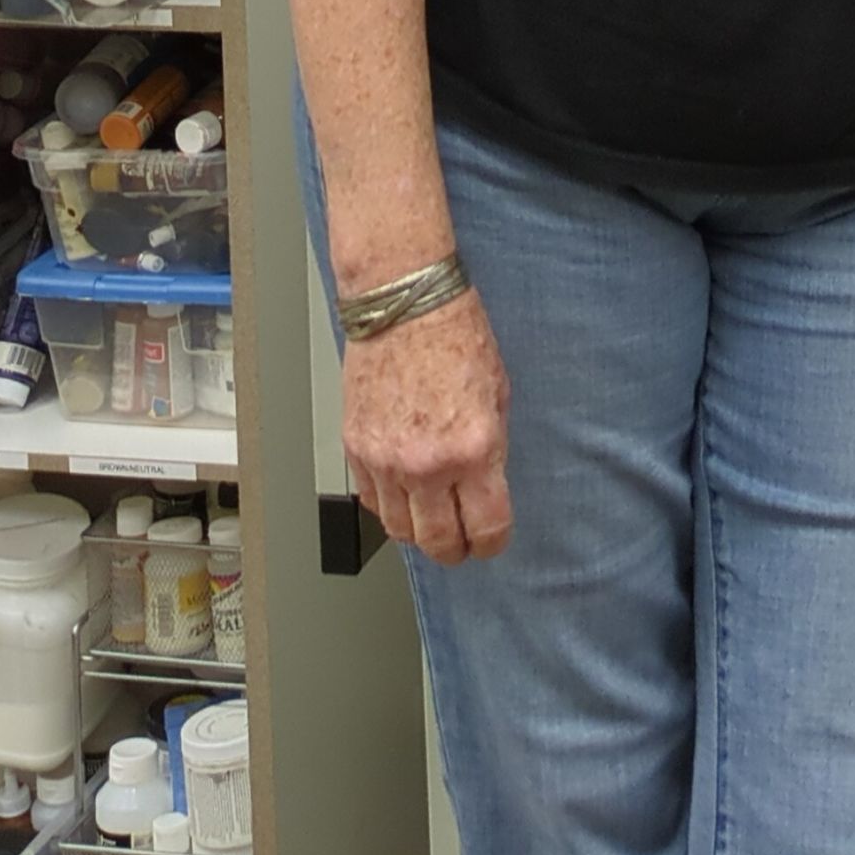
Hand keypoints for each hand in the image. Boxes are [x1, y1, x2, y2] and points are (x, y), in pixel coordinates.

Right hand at [342, 288, 511, 563]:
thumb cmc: (455, 335)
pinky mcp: (356, 449)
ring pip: (399, 530)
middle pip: (438, 542)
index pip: (486, 527)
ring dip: (418, 532)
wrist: (405, 304)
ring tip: (430, 521)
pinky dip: (387, 505)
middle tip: (461, 545)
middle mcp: (427, 463)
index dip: (492, 543)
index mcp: (474, 449)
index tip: (491, 541)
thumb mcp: (498, 395)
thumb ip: (491, 449)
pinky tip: (402, 494)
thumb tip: (486, 486)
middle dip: (454, 550)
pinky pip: (371, 500)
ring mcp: (386, 459)